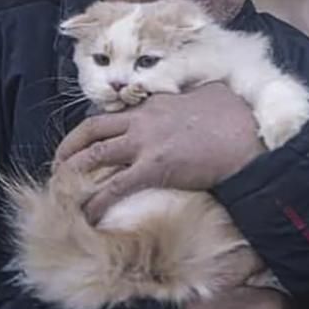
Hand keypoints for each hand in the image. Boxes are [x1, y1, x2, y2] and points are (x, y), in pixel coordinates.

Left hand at [54, 82, 263, 222]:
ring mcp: (146, 143)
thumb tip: (204, 93)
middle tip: (59, 167)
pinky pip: (115, 187)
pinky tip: (89, 215)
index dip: (94, 131)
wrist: (249, 136)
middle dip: (68, 149)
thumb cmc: (237, 116)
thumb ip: (197, 93)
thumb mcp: (211, 93)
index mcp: (154, 104)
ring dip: (72, 174)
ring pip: (94, 155)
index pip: (113, 114)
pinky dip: (97, 202)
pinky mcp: (154, 167)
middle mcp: (142, 120)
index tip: (86, 145)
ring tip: (63, 192)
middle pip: (90, 130)